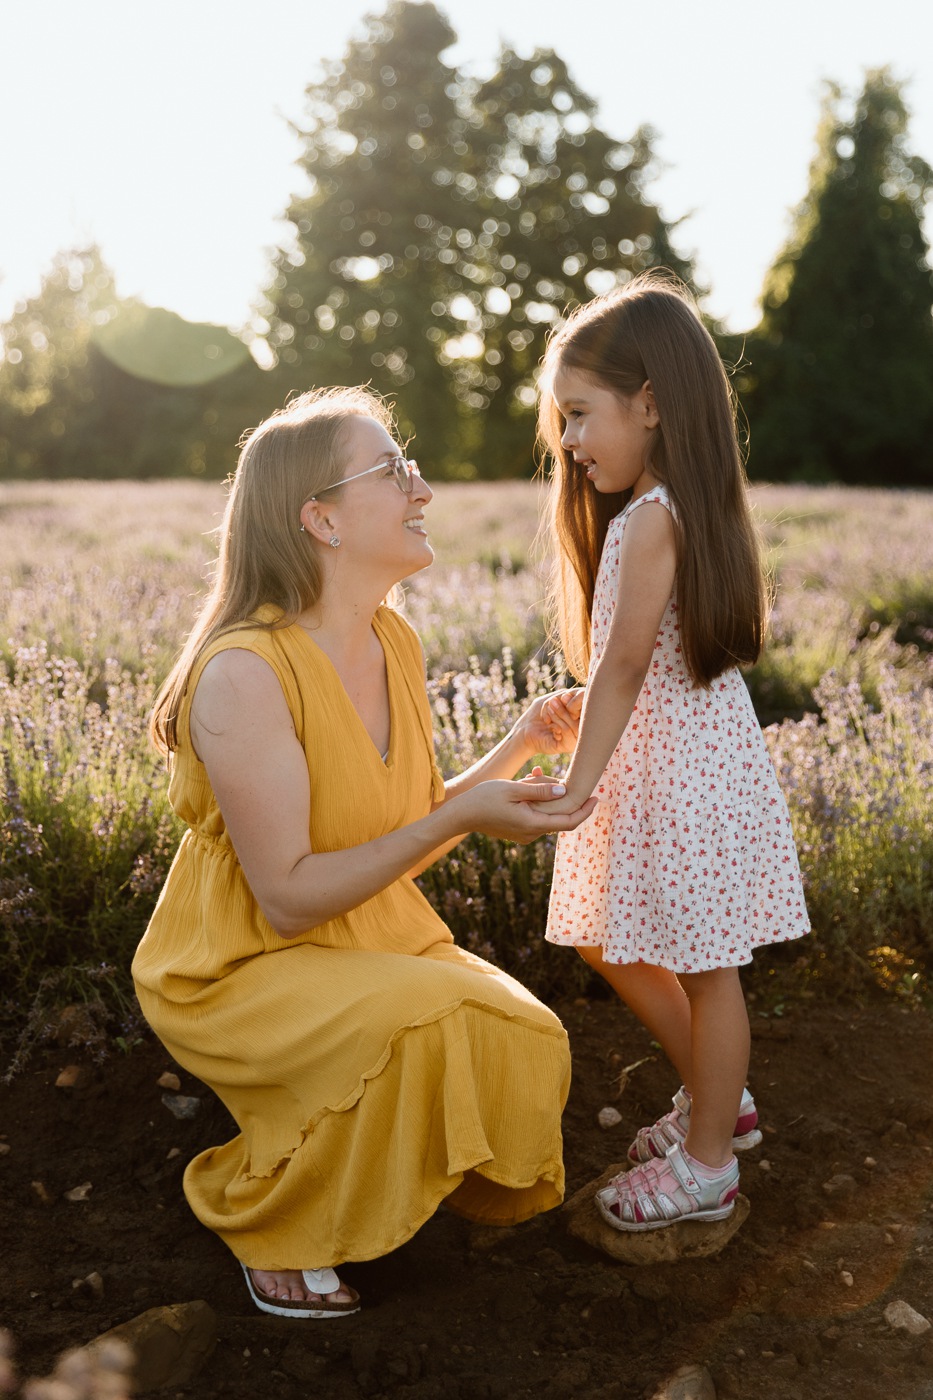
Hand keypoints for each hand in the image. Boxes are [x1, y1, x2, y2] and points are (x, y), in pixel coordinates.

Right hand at [454, 776, 596, 844]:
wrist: (461, 815)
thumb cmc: (484, 798)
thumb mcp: (512, 789)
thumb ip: (539, 790)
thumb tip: (564, 791)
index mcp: (532, 824)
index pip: (569, 822)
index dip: (585, 811)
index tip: (596, 798)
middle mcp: (531, 833)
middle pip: (558, 815)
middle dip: (561, 795)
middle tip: (557, 776)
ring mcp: (524, 834)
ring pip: (545, 812)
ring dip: (545, 794)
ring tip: (533, 774)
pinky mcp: (518, 830)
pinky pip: (535, 814)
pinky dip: (535, 800)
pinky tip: (527, 782)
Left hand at [518, 688, 584, 756]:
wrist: (525, 730)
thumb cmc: (538, 714)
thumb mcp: (552, 699)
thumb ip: (566, 695)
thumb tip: (577, 695)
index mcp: (580, 715)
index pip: (588, 704)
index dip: (577, 698)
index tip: (562, 697)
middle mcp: (583, 727)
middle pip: (586, 714)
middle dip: (565, 706)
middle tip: (551, 703)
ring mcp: (577, 738)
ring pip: (576, 724)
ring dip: (559, 714)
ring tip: (548, 714)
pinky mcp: (569, 746)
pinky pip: (567, 730)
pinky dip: (556, 724)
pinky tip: (549, 726)